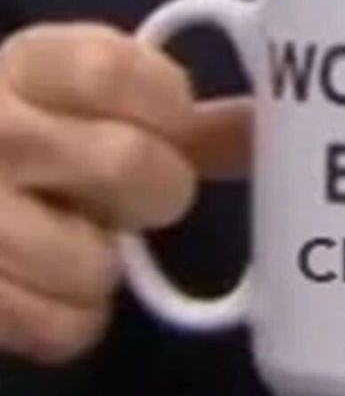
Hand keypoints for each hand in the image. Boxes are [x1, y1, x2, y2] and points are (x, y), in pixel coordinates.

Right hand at [0, 22, 251, 363]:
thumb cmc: (29, 129)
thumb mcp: (77, 95)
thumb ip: (168, 106)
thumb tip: (264, 130)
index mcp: (29, 66)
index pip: (112, 70)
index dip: (166, 104)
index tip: (173, 124)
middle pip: (123, 165)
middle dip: (155, 190)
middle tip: (133, 192)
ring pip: (94, 263)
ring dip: (104, 263)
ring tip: (76, 236)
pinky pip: (62, 328)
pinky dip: (76, 319)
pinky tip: (50, 284)